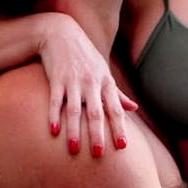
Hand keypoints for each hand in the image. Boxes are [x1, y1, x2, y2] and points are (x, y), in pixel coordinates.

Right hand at [37, 13, 137, 156]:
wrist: (61, 33)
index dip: (119, 128)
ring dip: (75, 131)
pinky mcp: (56, 78)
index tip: (122, 146)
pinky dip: (54, 115)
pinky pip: (56, 100)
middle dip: (98, 134)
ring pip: (75, 110)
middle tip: (99, 154)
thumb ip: (117, 93)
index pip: (115, 109)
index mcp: (105, 83)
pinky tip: (53, 131)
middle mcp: (92, 83)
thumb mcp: (103, 72)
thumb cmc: (85, 56)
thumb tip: (134, 109)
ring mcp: (74, 81)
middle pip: (96, 113)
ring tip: (74, 150)